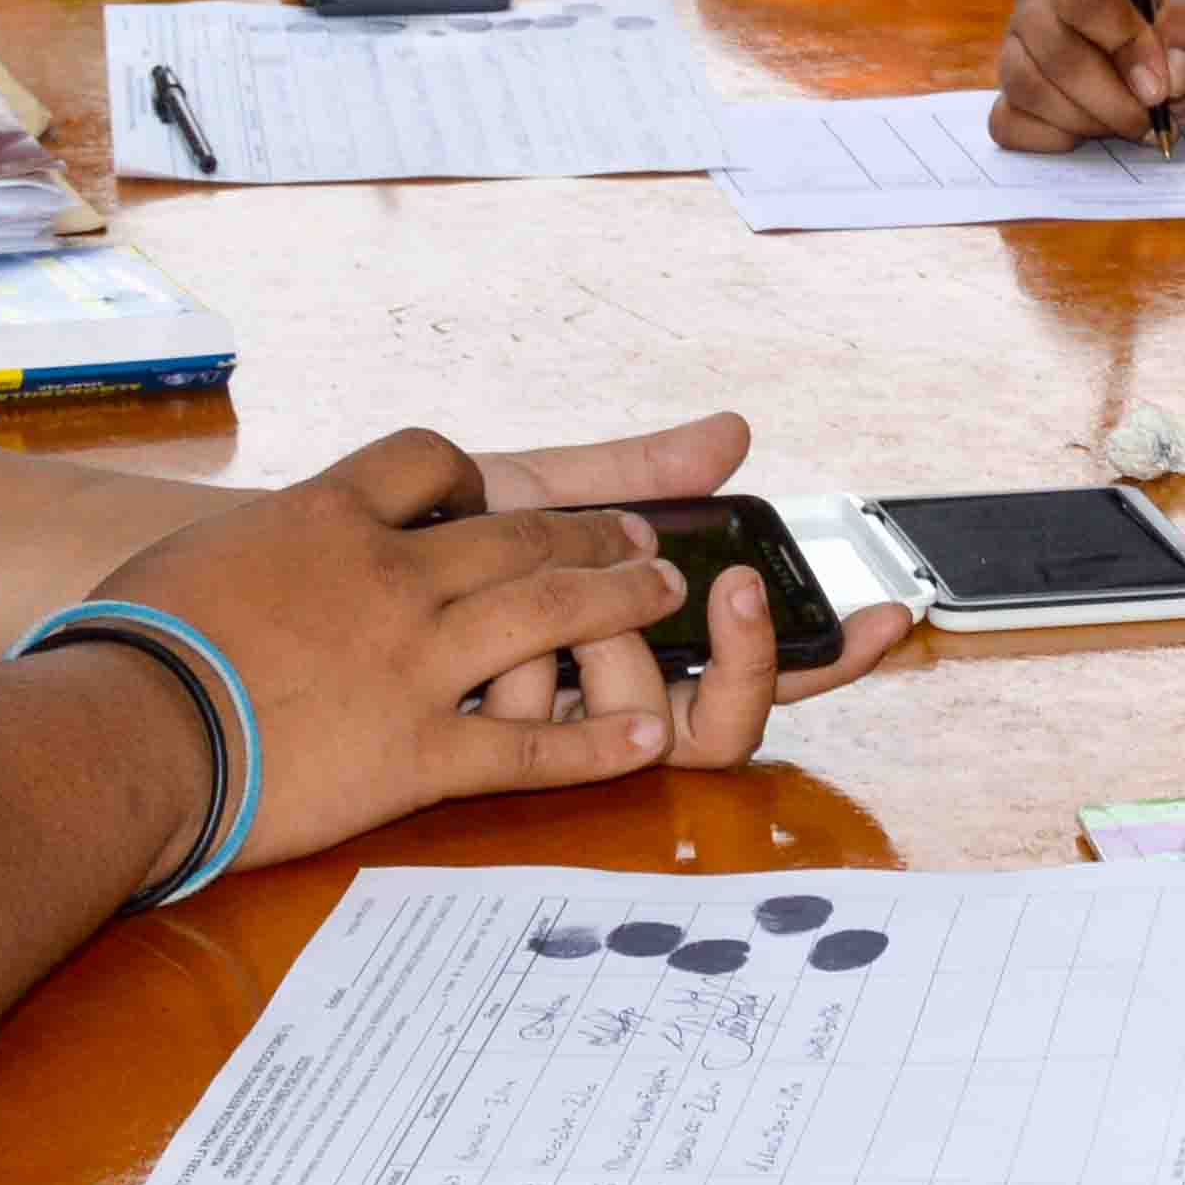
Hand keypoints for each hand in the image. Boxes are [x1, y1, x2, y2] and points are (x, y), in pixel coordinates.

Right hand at [97, 432, 864, 875]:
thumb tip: (243, 555)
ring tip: (667, 594)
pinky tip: (640, 735)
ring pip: (550, 611)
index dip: (468, 474)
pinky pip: (530, 743)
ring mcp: (417, 660)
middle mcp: (392, 572)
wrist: (127, 730)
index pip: (427, 459)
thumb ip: (250, 549)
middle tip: (637, 536)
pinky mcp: (421, 749)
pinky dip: (593, 741)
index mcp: (330, 516)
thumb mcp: (193, 557)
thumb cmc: (130, 644)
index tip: (484, 493)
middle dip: (588, 529)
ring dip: (621, 599)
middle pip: (518, 530)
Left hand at [452, 410, 918, 730]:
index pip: (763, 676)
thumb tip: (735, 433)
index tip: (872, 614)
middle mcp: (606, 708)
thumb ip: (638, 473)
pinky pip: (536, 732)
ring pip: (621, 715)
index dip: (831, 660)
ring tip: (526, 605)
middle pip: (706, 719)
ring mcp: (546, 736)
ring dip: (590, 649)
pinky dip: (532, 687)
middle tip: (676, 594)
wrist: (312, 570)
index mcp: (644, 650)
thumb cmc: (429, 535)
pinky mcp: (476, 752)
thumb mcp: (540, 493)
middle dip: (698, 652)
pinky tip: (498, 645)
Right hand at [992, 0, 1184, 153]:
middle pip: (1052, 51)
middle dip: (1109, 99)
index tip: (1163, 85)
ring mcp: (1019, 37)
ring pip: (1026, 88)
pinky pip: (1010, 123)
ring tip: (1134, 122)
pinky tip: (1096, 132)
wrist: (1184, 11)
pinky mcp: (1017, 82)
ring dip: (1086, 121)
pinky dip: (1052, 138)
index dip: (1123, 46)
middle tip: (1155, 116)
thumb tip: (1171, 79)